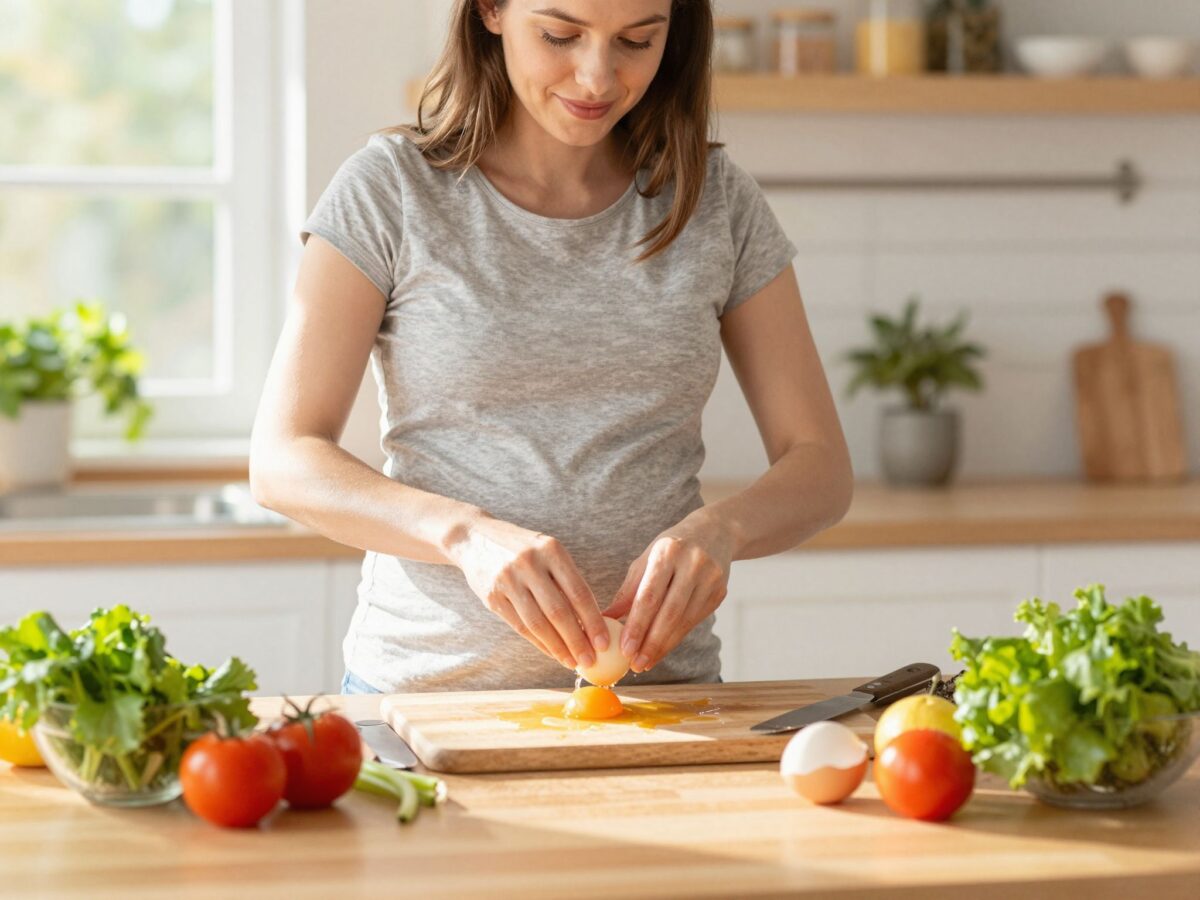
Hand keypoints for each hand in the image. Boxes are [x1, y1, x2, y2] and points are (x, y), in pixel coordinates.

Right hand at [449, 514, 609, 669]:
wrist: (475, 538)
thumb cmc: (522, 548)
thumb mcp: (546, 551)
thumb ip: (566, 580)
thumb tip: (591, 621)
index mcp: (551, 550)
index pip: (579, 592)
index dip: (594, 621)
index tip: (604, 642)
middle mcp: (529, 563)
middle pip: (559, 612)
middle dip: (577, 641)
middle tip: (591, 660)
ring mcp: (508, 580)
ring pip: (538, 624)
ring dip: (558, 648)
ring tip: (572, 662)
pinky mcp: (492, 597)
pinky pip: (520, 626)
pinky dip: (538, 643)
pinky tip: (552, 653)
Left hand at [603, 512, 733, 673]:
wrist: (714, 533)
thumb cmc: (671, 548)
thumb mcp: (647, 559)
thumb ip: (628, 590)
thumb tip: (604, 620)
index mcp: (668, 552)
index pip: (650, 595)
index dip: (637, 625)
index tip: (624, 648)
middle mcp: (693, 564)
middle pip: (669, 612)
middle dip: (651, 642)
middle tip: (634, 664)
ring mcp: (710, 579)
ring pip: (684, 621)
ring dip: (663, 646)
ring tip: (644, 662)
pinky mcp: (720, 593)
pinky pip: (694, 622)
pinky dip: (676, 638)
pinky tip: (661, 649)